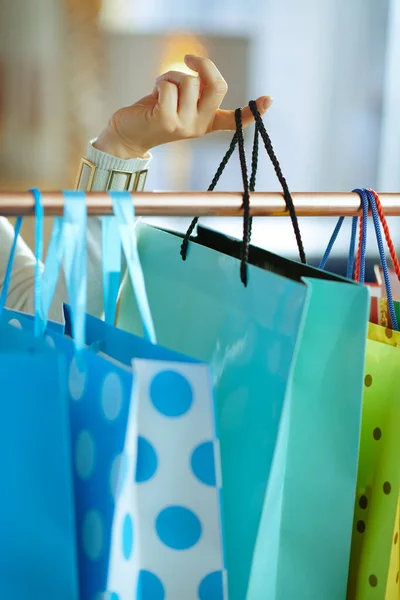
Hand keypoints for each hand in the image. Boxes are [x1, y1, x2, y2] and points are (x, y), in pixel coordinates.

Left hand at [95, 55, 272, 158]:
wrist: (128, 133)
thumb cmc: (153, 111)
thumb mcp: (179, 99)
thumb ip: (194, 88)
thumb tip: (201, 70)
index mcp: (206, 122)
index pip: (233, 120)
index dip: (252, 111)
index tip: (268, 100)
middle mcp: (199, 126)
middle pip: (217, 86)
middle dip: (203, 65)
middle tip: (189, 59)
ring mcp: (184, 126)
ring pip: (189, 81)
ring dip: (172, 75)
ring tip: (161, 88)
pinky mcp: (167, 121)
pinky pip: (170, 86)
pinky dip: (160, 82)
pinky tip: (153, 95)